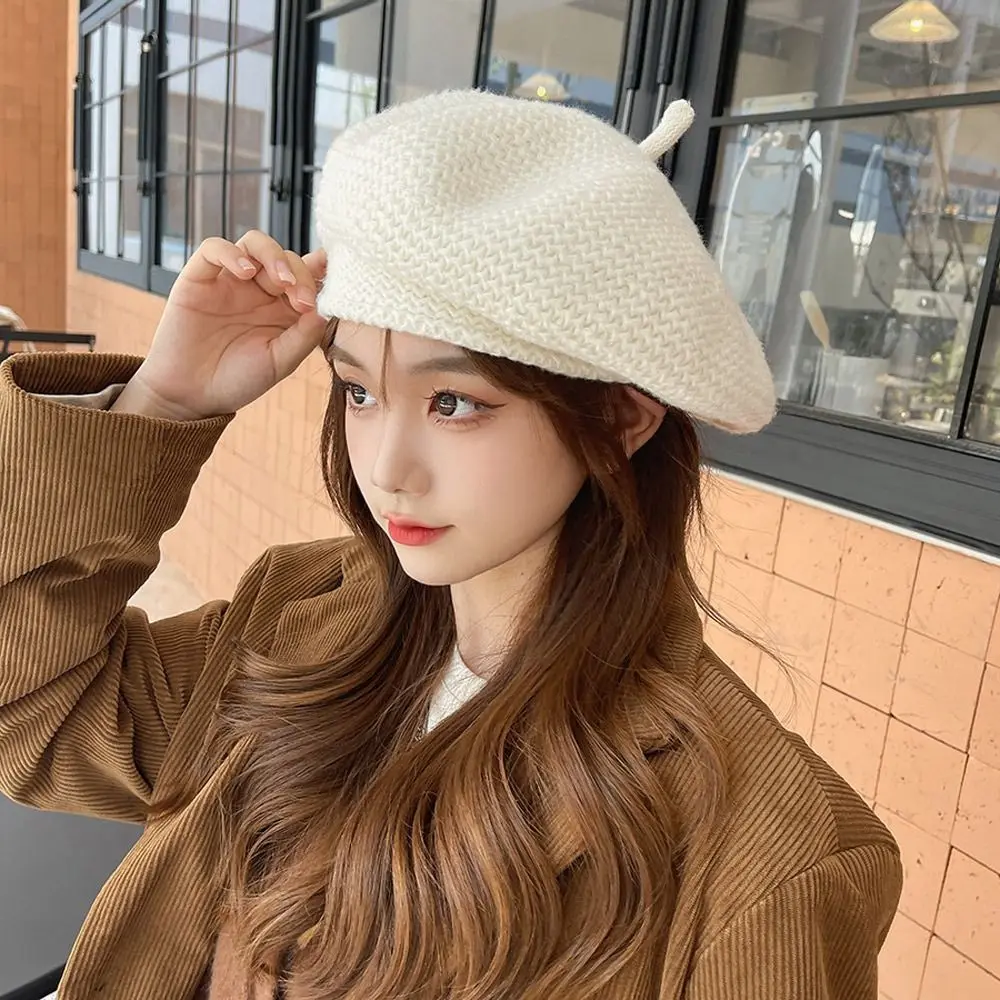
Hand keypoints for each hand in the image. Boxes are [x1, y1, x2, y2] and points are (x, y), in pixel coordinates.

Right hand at [118, 230, 327, 419]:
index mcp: (283, 308)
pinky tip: (245, 272)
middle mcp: (260, 290)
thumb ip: (305, 335)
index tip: (334, 282)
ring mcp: (230, 281)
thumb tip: (327, 308)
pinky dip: (231, 253)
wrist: (192, 396)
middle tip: (302, 300)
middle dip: (299, 274)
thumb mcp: (280, 362)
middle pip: (286, 258)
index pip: (307, 276)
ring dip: (273, 255)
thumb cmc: (238, 380)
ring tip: (281, 281)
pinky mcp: (200, 278)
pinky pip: (214, 249)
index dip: (321, 273)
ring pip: (255, 243)